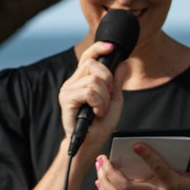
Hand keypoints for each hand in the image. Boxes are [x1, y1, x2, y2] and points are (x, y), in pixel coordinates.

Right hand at [57, 40, 125, 161]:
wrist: (91, 142)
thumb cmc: (100, 124)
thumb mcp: (115, 100)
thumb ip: (117, 81)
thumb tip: (123, 63)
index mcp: (84, 79)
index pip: (88, 56)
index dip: (99, 48)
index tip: (111, 47)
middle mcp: (74, 81)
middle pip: (93, 64)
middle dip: (108, 79)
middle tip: (109, 96)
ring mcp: (68, 89)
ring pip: (93, 80)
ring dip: (104, 97)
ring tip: (102, 109)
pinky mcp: (66, 99)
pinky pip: (89, 92)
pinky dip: (99, 102)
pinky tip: (97, 112)